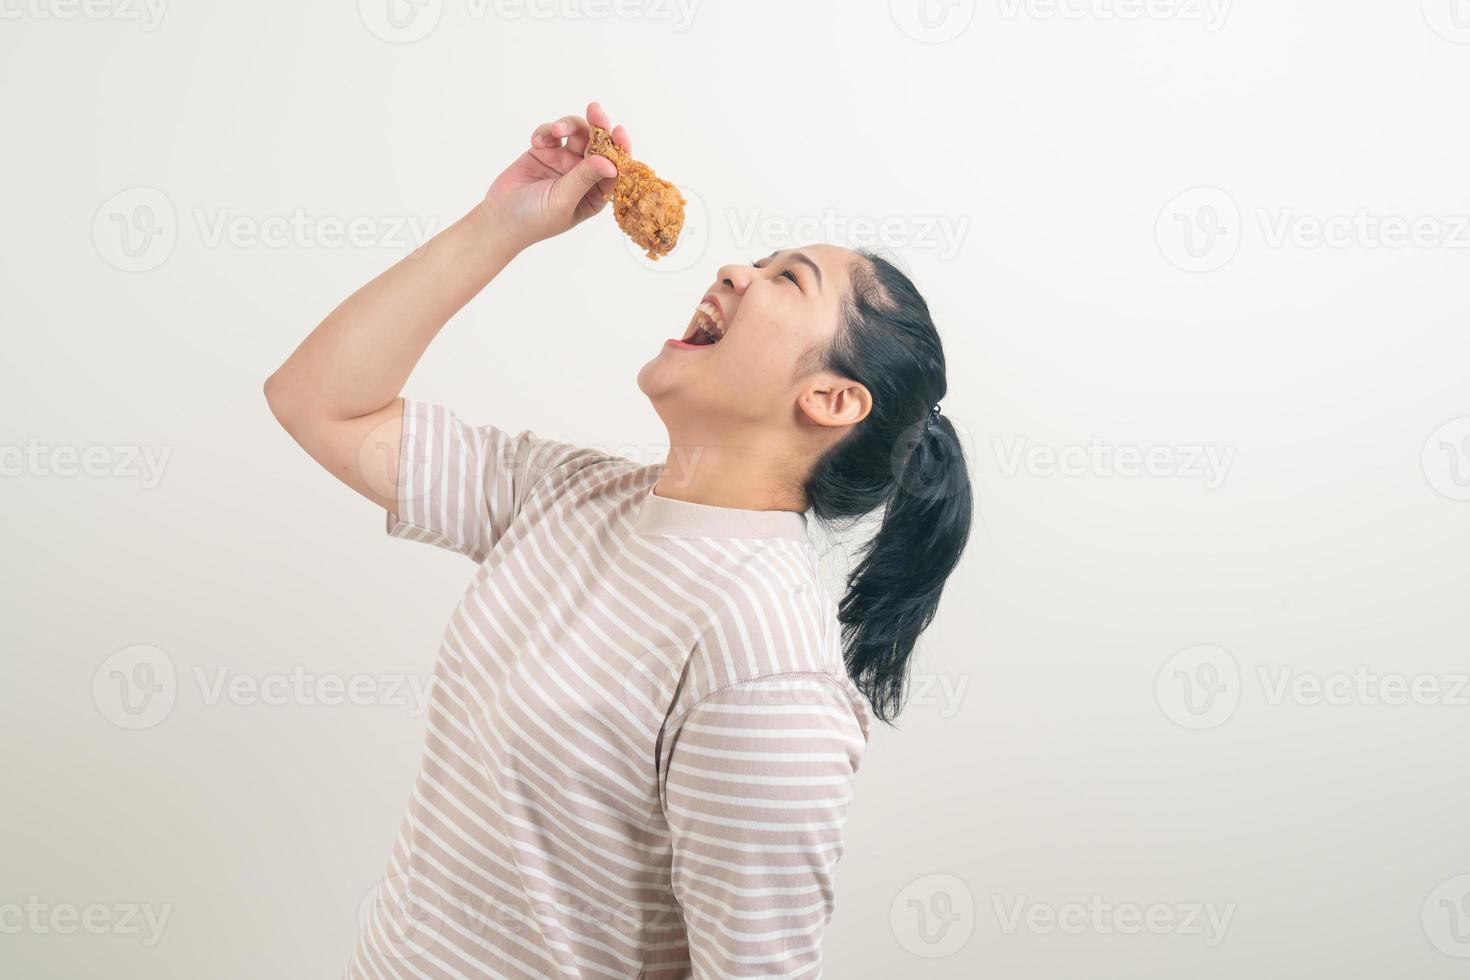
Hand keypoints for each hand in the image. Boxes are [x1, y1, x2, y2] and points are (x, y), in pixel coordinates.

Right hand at [480, 101, 631, 251]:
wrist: (500, 217)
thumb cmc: (535, 219)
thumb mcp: (562, 200)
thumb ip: (584, 179)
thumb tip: (611, 163)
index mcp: (596, 193)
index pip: (614, 167)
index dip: (619, 148)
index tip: (619, 132)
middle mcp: (584, 175)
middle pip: (598, 144)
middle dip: (597, 126)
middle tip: (594, 110)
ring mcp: (565, 161)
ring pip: (576, 133)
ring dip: (569, 126)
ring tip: (557, 130)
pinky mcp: (545, 151)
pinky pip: (552, 133)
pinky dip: (546, 132)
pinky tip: (536, 142)